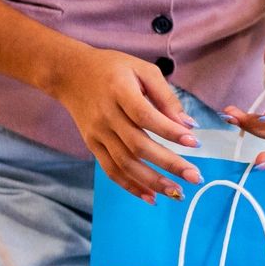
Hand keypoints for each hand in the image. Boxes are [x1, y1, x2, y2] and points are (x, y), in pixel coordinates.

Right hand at [44, 45, 201, 202]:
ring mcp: (97, 133)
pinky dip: (130, 186)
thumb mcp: (142, 69)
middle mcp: (106, 115)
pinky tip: (150, 197)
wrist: (69, 74)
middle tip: (195, 177)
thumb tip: (188, 124)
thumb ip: (165, 96)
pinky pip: (110, 170)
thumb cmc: (112, 68)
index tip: (195, 142)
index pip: (145, 116)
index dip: (170, 131)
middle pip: (137, 145)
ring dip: (152, 181)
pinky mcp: (92, 145)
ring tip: (177, 193)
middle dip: (169, 164)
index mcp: (119, 91)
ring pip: (125, 163)